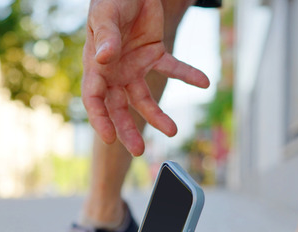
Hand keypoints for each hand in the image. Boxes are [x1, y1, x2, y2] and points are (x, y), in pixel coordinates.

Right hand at [82, 0, 209, 155]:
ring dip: (157, 115)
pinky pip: (172, 69)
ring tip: (172, 130)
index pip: (94, 99)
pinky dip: (188, 75)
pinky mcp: (155, 56)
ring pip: (144, 99)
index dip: (100, 119)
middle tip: (138, 149)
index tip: (109, 138)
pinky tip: (202, 82)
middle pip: (118, 108)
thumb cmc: (111, 0)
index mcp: (96, 66)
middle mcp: (114, 72)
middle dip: (127, 129)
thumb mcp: (106, 16)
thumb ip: (106, 37)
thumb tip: (104, 58)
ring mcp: (135, 67)